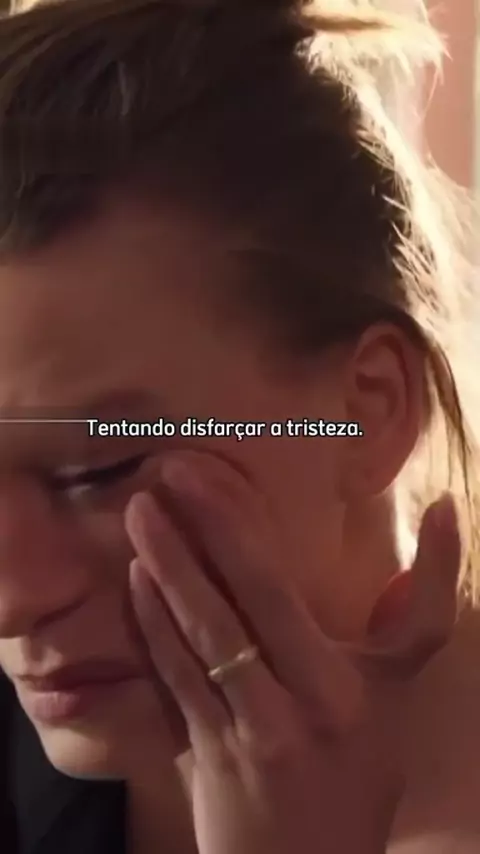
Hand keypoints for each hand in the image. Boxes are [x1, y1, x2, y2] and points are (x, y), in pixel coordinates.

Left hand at [125, 453, 460, 853]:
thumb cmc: (360, 770)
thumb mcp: (395, 694)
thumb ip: (414, 612)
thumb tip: (442, 512)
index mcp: (346, 686)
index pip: (293, 591)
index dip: (249, 527)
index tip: (215, 470)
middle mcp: (297, 706)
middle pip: (245, 602)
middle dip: (203, 529)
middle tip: (169, 469)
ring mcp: (248, 734)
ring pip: (201, 638)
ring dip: (167, 568)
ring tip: (142, 512)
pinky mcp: (208, 758)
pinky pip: (175, 681)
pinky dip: (154, 627)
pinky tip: (137, 580)